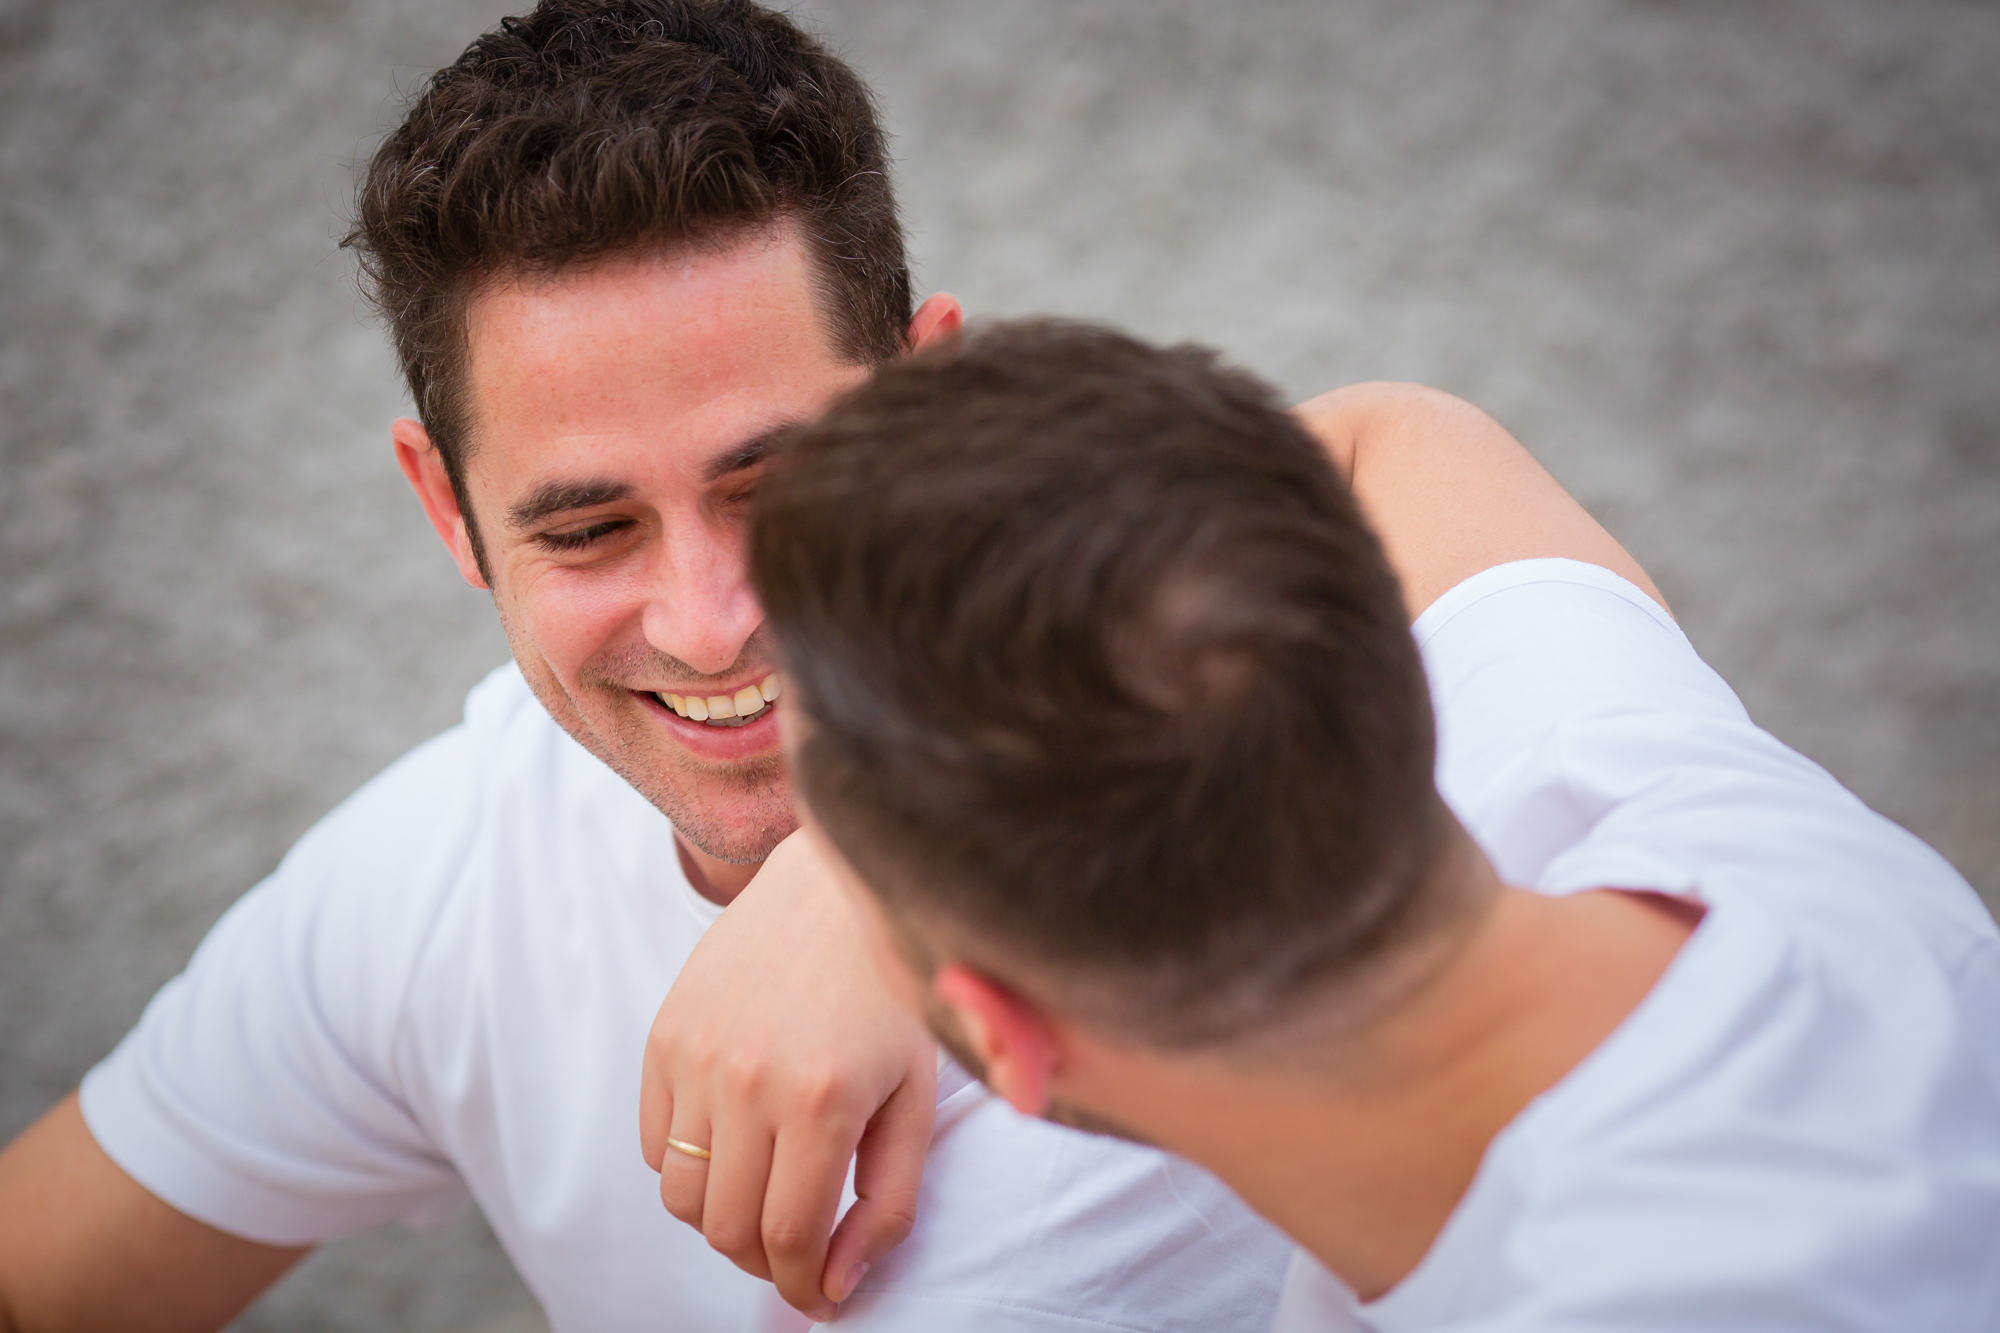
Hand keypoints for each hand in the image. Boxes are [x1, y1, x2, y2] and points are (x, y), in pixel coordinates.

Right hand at [640, 830, 937, 1320]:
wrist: (831, 886)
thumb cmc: (888, 994)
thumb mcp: (915, 1099)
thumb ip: (887, 1202)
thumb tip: (837, 1285)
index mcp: (822, 1099)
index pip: (788, 1238)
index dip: (802, 1286)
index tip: (820, 1297)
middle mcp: (748, 1079)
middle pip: (726, 1228)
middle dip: (763, 1261)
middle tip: (798, 1251)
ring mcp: (696, 1055)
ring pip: (680, 1196)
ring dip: (720, 1218)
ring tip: (765, 1197)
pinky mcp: (664, 1034)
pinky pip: (654, 1144)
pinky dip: (687, 1167)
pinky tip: (735, 1145)